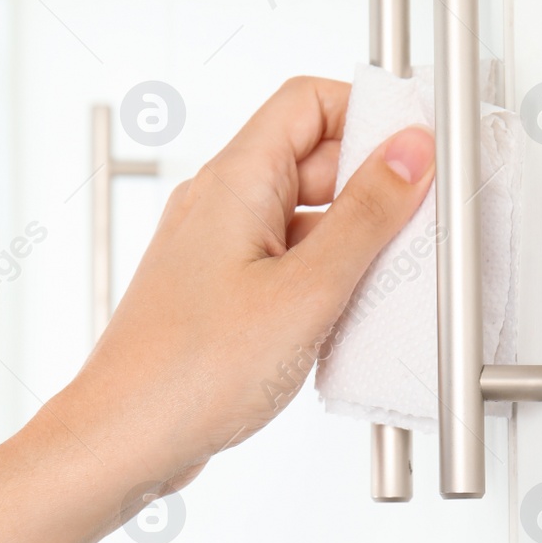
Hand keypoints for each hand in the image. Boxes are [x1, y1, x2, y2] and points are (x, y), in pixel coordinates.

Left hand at [55, 76, 434, 496]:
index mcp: (235, 182)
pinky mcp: (222, 293)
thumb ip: (366, 217)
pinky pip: (286, 261)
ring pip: (304, 216)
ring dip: (351, 242)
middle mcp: (221, 204)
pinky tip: (346, 318)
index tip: (418, 151)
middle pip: (314, 159)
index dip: (368, 114)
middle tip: (416, 226)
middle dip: (371, 187)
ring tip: (384, 283)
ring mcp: (219, 249)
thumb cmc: (190, 373)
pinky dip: (324, 279)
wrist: (123, 440)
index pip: (309, 102)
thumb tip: (410, 151)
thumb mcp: (306, 291)